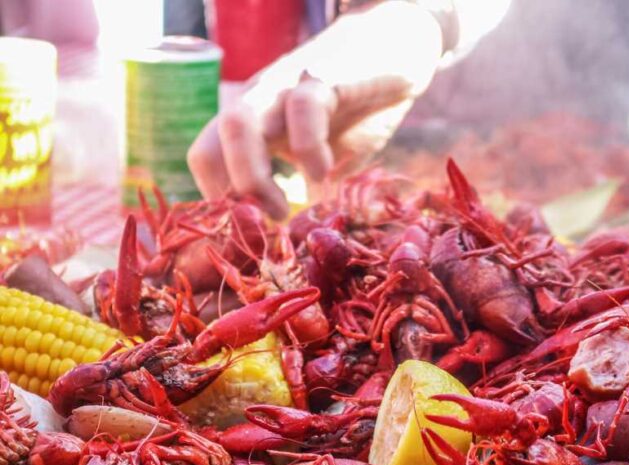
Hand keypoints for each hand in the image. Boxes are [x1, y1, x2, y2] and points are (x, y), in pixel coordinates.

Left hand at [187, 1, 442, 218]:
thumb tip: (306, 219)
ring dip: (251, 177)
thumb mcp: (332, 151)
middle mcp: (260, 103)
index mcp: (255, 122)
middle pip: (209, 144)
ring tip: (285, 211)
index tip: (251, 234)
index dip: (219, 203)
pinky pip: (303, 110)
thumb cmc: (362, 103)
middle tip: (265, 228)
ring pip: (237, 124)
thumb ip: (312, 180)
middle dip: (230, 198)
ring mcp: (286, 87)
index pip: (207, 158)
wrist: (398, 44)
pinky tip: (325, 175)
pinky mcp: (323, 77)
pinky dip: (309, 150)